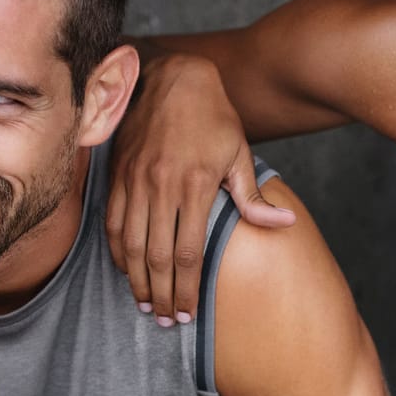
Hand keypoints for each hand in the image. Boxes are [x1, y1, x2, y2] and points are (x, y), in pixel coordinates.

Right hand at [105, 52, 294, 323]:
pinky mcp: (118, 174)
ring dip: (136, 279)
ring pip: (131, 244)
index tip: (188, 312)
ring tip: (145, 304)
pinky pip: (113, 222)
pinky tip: (125, 269)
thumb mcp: (238, 152)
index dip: (186, 288)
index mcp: (195, 185)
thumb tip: (282, 224)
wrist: (172, 77)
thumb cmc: (212, 116)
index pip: (189, 253)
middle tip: (166, 319)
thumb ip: (252, 195)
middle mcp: (161, 186)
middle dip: (161, 294)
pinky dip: (117, 251)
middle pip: (158, 257)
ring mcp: (135, 180)